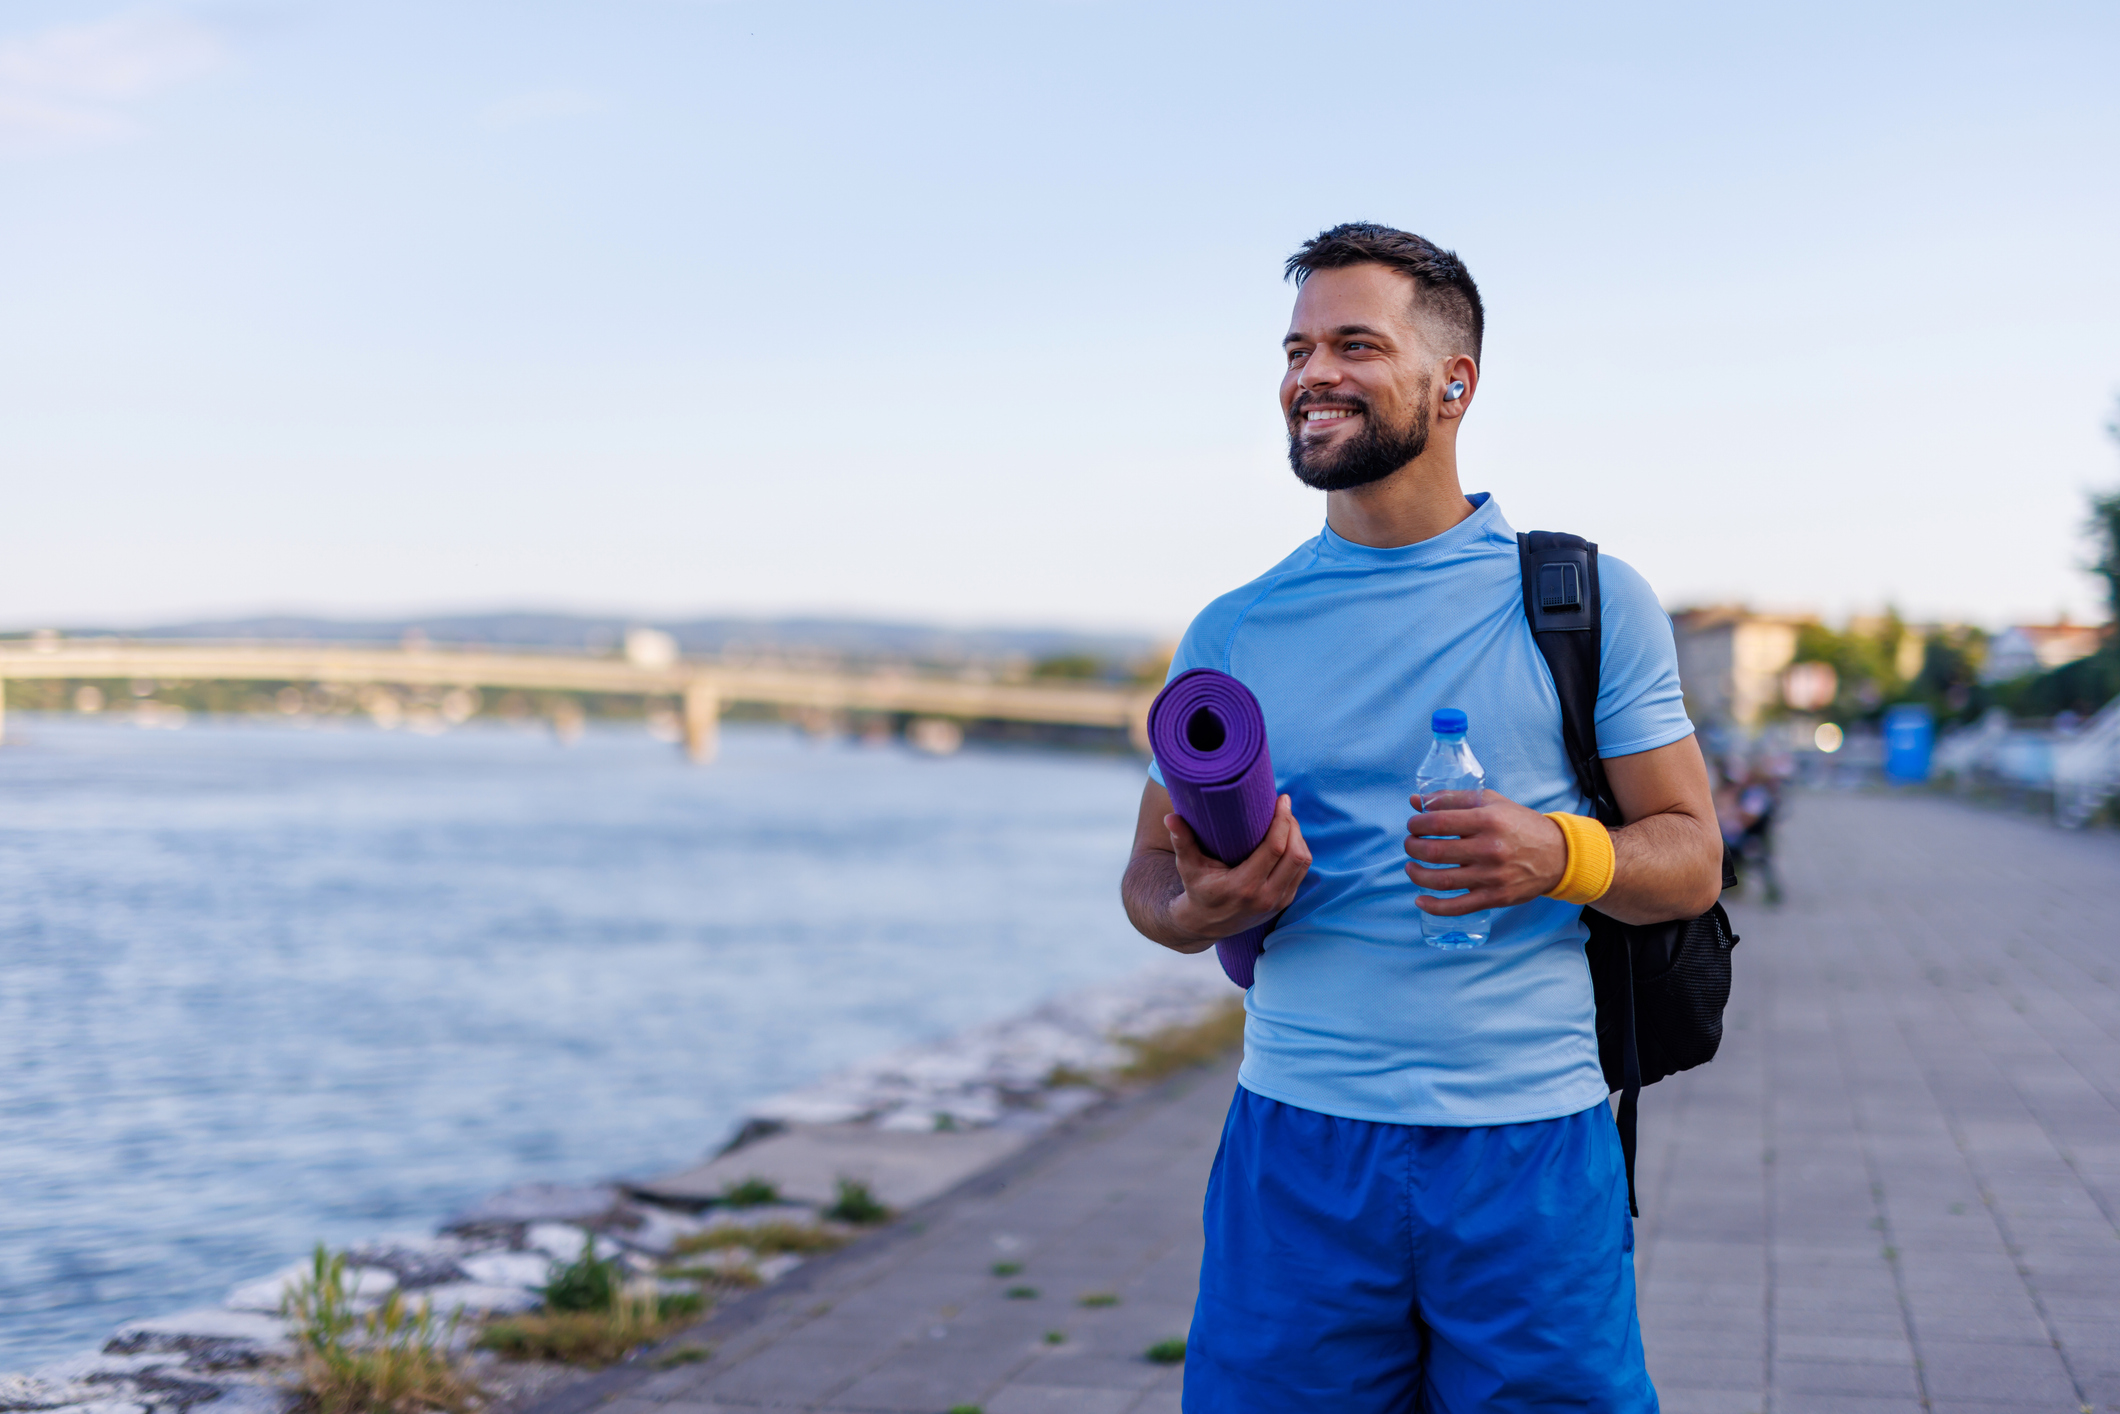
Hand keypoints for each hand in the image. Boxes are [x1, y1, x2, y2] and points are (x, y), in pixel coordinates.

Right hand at [1164, 794, 1311, 943]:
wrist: (1205, 924)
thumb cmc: (1196, 889)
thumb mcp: (1187, 867)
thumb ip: (1182, 841)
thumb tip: (1171, 816)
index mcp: (1243, 886)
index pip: (1275, 849)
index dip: (1282, 821)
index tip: (1282, 800)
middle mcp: (1265, 897)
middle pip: (1295, 854)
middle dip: (1293, 826)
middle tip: (1284, 806)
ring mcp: (1277, 902)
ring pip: (1302, 863)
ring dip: (1298, 838)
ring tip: (1286, 820)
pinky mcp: (1283, 902)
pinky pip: (1301, 872)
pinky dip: (1298, 851)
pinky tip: (1288, 838)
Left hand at [1403, 789, 1566, 915]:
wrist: (1559, 855)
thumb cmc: (1520, 825)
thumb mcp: (1491, 803)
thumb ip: (1452, 799)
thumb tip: (1415, 801)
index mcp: (1488, 820)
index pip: (1438, 822)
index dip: (1417, 824)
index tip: (1413, 825)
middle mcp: (1490, 849)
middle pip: (1435, 851)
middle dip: (1413, 847)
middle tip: (1411, 844)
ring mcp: (1492, 876)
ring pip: (1442, 880)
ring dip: (1417, 875)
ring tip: (1411, 867)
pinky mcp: (1496, 897)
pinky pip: (1458, 907)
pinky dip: (1435, 906)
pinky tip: (1421, 900)